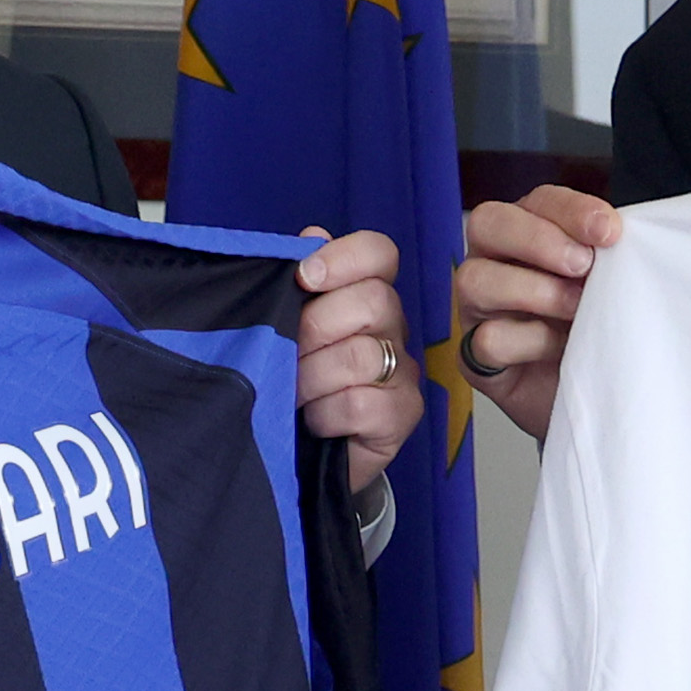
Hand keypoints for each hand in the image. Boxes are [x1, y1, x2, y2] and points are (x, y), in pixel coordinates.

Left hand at [292, 227, 424, 491]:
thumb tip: (312, 235)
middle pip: (374, 301)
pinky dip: (324, 414)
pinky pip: (359, 403)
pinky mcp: (403, 415)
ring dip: (311, 377)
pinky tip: (314, 421)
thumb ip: (297, 285)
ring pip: (361, 356)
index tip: (303, 278)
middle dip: (316, 327)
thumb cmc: (296, 385)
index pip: (378, 253)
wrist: (305, 454)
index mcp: (367, 295)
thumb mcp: (287, 332)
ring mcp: (404, 372)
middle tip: (288, 353)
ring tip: (294, 393)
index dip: (343, 258)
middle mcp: (393, 328)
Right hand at [450, 183, 624, 442]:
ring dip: (533, 290)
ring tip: (576, 309)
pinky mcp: (474, 358)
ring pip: (475, 280)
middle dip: (538, 239)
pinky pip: (486, 340)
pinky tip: (559, 350)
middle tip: (582, 265)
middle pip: (487, 223)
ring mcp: (476, 309)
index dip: (572, 210)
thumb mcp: (611, 285)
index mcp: (529, 232)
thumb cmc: (600, 330)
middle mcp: (494, 261)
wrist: (596, 395)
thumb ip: (607, 256)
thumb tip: (615, 235)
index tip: (610, 232)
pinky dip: (528, 342)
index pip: (539, 201)